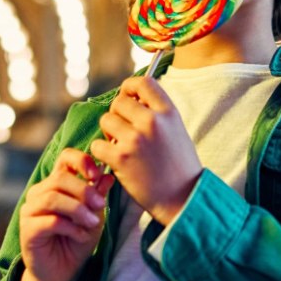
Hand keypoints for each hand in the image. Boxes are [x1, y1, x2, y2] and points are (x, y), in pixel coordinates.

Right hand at [13, 149, 113, 280]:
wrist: (63, 272)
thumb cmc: (78, 239)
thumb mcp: (95, 215)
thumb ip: (98, 195)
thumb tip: (108, 175)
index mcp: (56, 183)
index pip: (65, 158)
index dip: (82, 160)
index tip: (97, 174)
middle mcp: (39, 192)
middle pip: (60, 178)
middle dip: (84, 191)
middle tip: (101, 205)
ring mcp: (30, 210)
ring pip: (53, 198)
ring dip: (78, 209)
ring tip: (93, 222)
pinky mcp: (28, 230)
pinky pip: (50, 221)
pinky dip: (71, 227)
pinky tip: (81, 236)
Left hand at [91, 76, 201, 225]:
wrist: (182, 198)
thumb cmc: (179, 165)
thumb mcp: (176, 130)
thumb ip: (157, 112)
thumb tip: (131, 97)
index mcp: (168, 112)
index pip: (143, 82)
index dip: (130, 87)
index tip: (127, 97)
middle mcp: (152, 122)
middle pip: (119, 102)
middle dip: (117, 115)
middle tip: (124, 131)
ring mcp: (136, 139)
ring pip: (106, 121)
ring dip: (109, 133)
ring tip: (121, 146)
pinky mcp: (121, 158)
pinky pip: (98, 145)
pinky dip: (102, 153)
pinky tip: (115, 160)